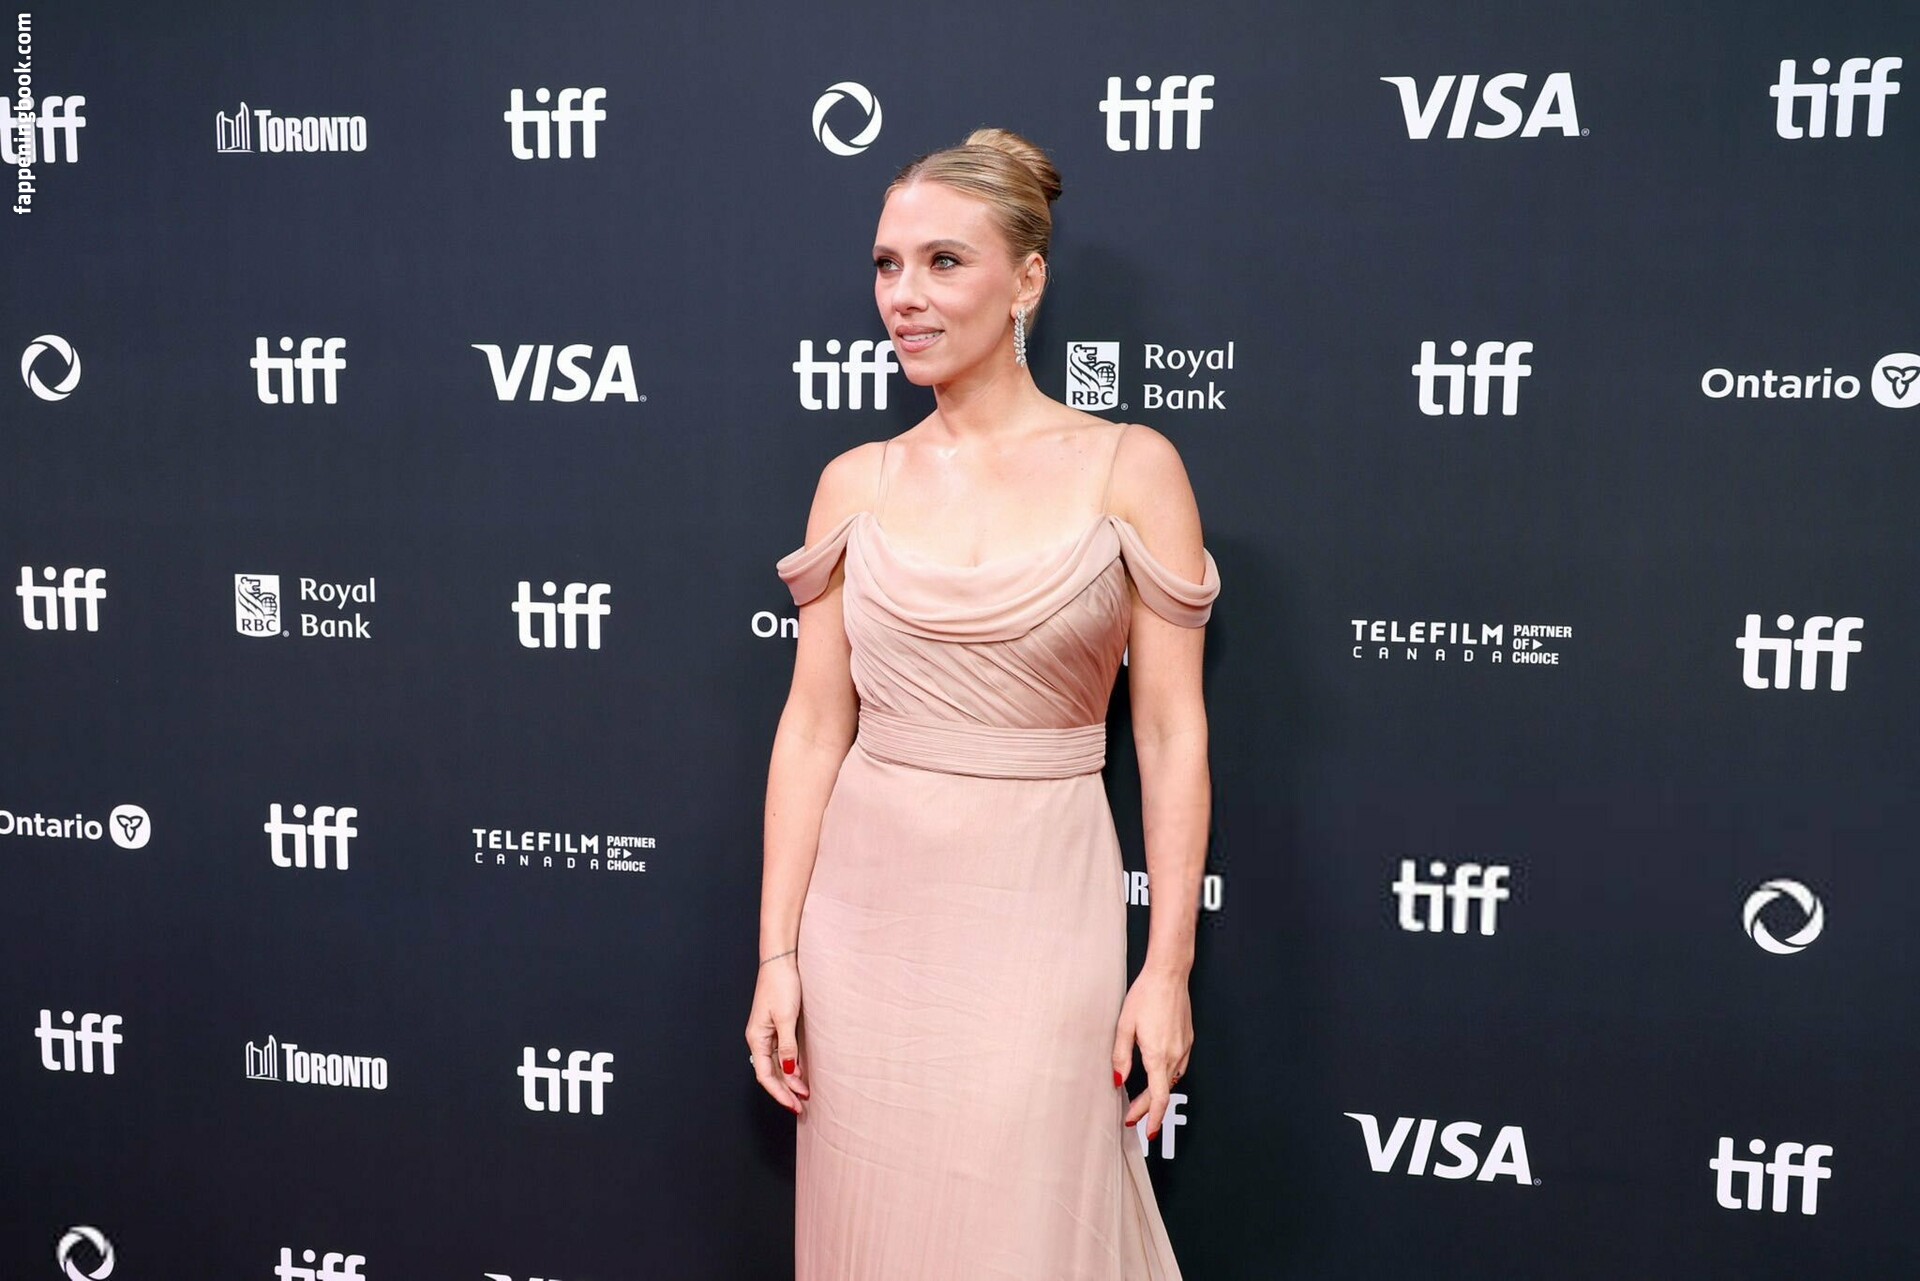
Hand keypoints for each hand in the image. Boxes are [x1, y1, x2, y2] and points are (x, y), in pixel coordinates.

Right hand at [745, 954, 809, 1115]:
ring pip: (777, 1066)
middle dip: (786, 1092)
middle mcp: (759, 1039)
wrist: (781, 962)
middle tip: (802, 1107)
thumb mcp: (786, 1018)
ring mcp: (768, 1034)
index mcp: (756, 1039)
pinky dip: (791, 1067)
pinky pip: (782, 1054)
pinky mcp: (777, 1027)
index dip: (780, 1093)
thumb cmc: (781, 986)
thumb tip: (790, 1073)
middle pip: (771, 1073)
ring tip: (805, 1095)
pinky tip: (801, 1075)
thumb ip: (787, 1047)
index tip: (794, 1105)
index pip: (765, 1075)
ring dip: (790, 1082)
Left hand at [1112, 967, 1191, 1138]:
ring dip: (1157, 1093)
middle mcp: (1175, 1054)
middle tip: (1132, 1116)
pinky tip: (1156, 1075)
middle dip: (1148, 1108)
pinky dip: (1166, 1077)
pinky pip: (1178, 1067)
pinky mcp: (1188, 1040)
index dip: (1152, 1118)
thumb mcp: (1124, 1025)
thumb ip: (1121, 1056)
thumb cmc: (1145, 995)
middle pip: (1164, 1092)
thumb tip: (1118, 1080)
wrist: (1169, 974)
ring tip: (1141, 1100)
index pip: (1158, 1098)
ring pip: (1172, 1080)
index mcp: (1157, 1054)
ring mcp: (1184, 1048)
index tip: (1147, 1132)